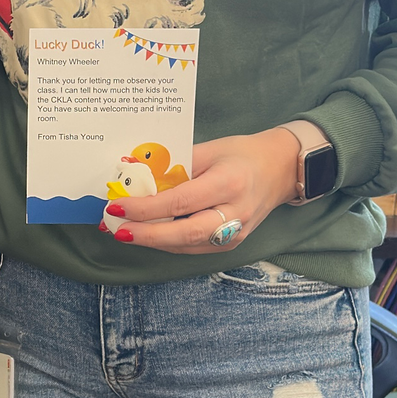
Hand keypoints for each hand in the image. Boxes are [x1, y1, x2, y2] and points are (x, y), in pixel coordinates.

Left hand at [102, 129, 301, 255]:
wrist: (280, 169)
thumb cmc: (242, 154)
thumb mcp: (209, 150)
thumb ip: (175, 166)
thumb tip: (135, 175)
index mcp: (229, 183)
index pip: (181, 201)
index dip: (146, 208)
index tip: (118, 205)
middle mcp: (235, 213)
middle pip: (184, 234)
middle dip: (145, 234)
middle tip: (116, 229)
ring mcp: (236, 232)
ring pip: (186, 246)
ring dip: (152, 241)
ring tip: (122, 231)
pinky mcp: (232, 243)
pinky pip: (193, 248)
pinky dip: (167, 242)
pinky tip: (147, 233)